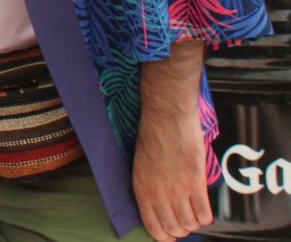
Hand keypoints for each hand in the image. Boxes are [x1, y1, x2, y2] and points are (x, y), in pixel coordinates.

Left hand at [132, 100, 212, 241]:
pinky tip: (204, 208)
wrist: (166, 116)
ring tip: (194, 214)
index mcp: (141, 189)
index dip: (164, 236)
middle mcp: (158, 193)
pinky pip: (204, 213)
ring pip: (189, 223)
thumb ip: (150, 186)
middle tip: (184, 221)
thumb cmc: (152, 136)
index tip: (170, 237)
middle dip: (180, 229)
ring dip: (193, 223)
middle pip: (174, 228)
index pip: (152, 226)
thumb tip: (161, 205)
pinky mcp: (195, 182)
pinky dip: (206, 216)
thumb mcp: (141, 165)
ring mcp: (177, 189)